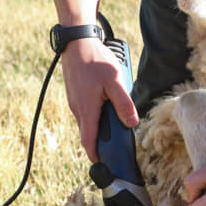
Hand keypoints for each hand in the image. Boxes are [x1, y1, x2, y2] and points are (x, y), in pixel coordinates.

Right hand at [60, 38, 138, 159]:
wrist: (77, 41)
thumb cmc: (95, 59)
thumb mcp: (115, 81)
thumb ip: (124, 104)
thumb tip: (131, 124)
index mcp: (87, 110)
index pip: (89, 142)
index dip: (96, 155)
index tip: (105, 163)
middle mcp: (77, 109)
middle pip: (90, 132)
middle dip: (103, 139)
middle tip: (119, 139)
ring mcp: (74, 101)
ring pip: (88, 120)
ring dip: (101, 123)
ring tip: (116, 115)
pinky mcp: (75, 94)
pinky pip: (86, 109)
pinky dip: (96, 111)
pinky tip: (106, 99)